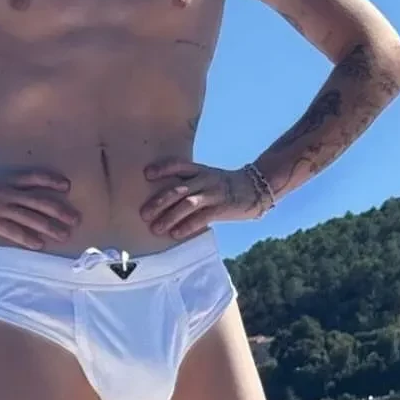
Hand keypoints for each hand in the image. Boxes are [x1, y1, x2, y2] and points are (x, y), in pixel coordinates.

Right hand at [0, 168, 80, 248]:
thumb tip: (10, 206)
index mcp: (3, 181)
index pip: (32, 178)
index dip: (50, 180)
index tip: (67, 186)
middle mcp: (4, 191)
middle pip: (38, 199)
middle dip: (59, 210)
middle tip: (76, 219)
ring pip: (30, 216)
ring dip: (49, 226)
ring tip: (64, 235)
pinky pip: (12, 229)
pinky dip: (27, 237)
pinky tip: (39, 244)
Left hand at [139, 157, 263, 237]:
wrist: (256, 188)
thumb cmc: (225, 186)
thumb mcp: (208, 178)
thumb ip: (190, 184)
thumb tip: (164, 199)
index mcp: (200, 170)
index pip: (178, 165)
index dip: (163, 169)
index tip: (146, 174)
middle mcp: (205, 180)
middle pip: (177, 189)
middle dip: (158, 202)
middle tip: (143, 214)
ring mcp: (214, 193)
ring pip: (187, 204)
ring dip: (169, 217)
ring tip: (155, 228)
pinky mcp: (222, 208)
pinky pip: (202, 217)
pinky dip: (187, 226)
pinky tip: (175, 234)